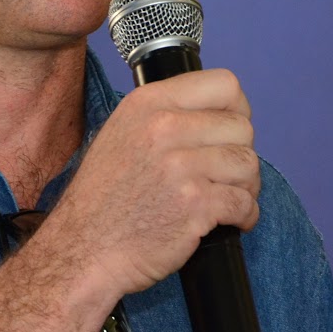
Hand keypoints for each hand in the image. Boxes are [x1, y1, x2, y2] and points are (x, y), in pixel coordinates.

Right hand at [36, 68, 260, 298]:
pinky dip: (246, 215)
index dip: (237, 109)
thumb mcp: (122, 133)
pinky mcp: (195, 205)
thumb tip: (216, 115)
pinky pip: (245, 203)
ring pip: (248, 164)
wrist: (84, 247)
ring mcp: (180, 167)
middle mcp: (164, 128)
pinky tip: (231, 221)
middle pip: (242, 127)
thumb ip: (165, 115)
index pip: (224, 84)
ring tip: (227, 198)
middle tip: (225, 175)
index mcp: (148, 104)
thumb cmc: (103, 198)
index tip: (231, 131)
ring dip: (246, 186)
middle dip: (240, 154)